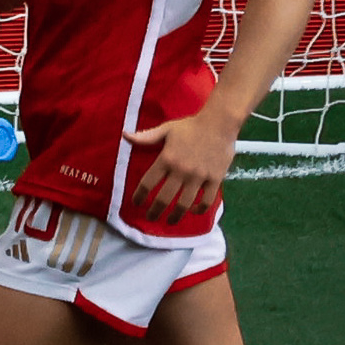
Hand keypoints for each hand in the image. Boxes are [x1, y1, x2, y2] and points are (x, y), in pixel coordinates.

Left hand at [126, 102, 243, 217]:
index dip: (140, 196)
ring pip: (185, 203)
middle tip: (151, 218)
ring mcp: (199, 176)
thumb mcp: (166, 129)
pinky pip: (207, 200)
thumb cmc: (190, 126)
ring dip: (176, 215)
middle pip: (164, 198)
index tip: (136, 203)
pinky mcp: (215, 179)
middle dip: (155, 211)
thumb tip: (124, 135)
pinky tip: (194, 211)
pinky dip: (200, 209)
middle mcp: (181, 170)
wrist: (219, 123)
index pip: (148, 183)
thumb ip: (146, 136)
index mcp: (166, 159)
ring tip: (170, 221)